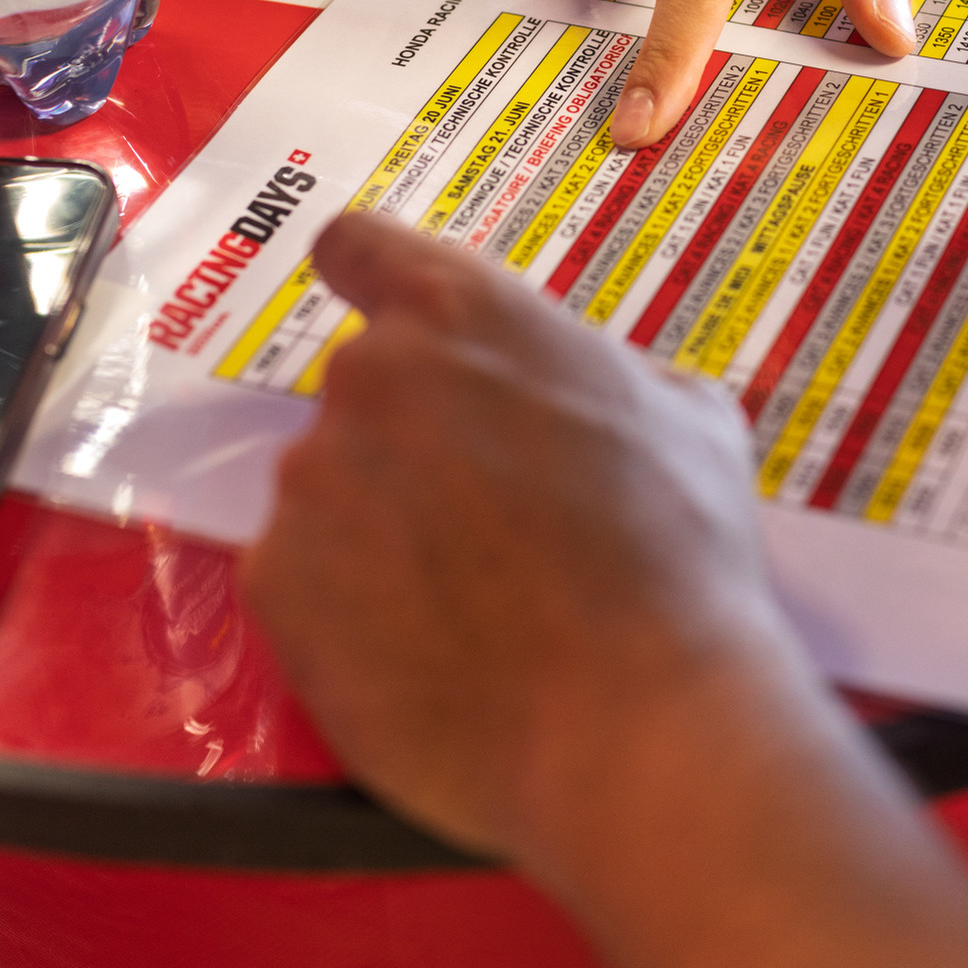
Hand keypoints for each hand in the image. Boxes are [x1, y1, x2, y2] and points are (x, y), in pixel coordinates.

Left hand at [242, 213, 784, 873]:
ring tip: (469, 599)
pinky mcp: (278, 588)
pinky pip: (305, 577)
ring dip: (382, 524)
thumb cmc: (679, 554)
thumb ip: (608, 373)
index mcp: (460, 312)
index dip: (373, 280)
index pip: (357, 246)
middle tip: (487, 512)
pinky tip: (429, 646)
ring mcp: (312, 484)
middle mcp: (367, 380)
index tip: (391, 318)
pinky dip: (350, 605)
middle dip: (413, 436)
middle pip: (362, 388)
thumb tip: (589, 390)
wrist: (634, 721)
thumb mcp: (689, 416)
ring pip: (334, 487)